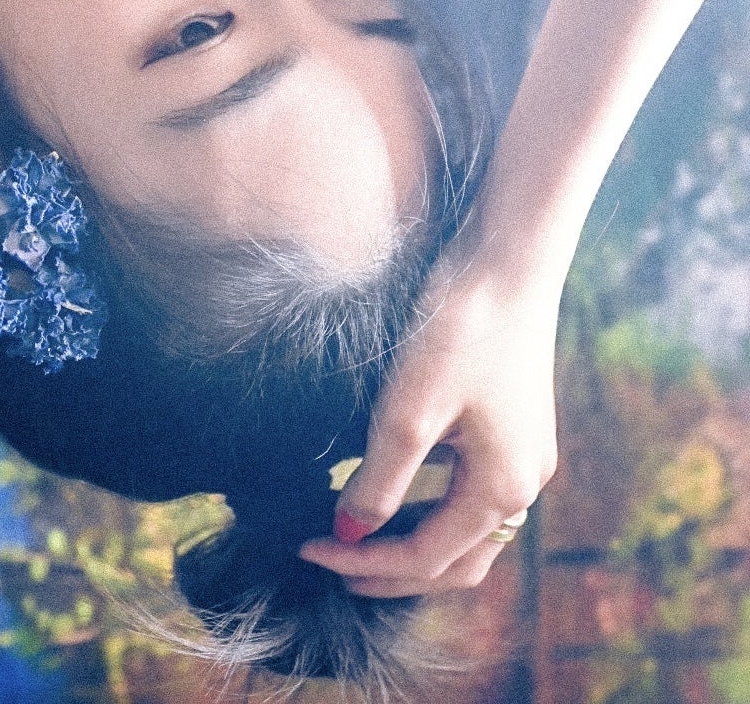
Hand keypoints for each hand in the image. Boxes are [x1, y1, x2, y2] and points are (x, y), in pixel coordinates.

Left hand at [298, 234, 560, 596]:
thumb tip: (350, 532)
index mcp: (505, 488)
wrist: (507, 260)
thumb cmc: (462, 332)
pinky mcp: (511, 425)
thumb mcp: (409, 412)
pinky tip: (394, 488)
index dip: (363, 561)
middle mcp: (523, 482)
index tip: (307, 547)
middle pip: (456, 560)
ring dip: (414, 542)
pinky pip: (469, 490)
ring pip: (466, 529)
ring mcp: (522, 453)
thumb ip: (380, 481)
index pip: (426, 557)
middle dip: (394, 570)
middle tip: (334, 564)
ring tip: (359, 540)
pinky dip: (430, 506)